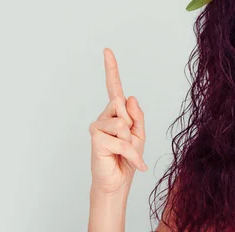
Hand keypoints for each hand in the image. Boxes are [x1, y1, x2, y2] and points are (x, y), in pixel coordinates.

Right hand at [88, 48, 146, 194]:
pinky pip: (121, 139)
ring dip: (131, 143)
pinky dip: (131, 153)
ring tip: (127, 155)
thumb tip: (130, 97)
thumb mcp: (139, 135)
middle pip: (124, 108)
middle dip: (132, 127)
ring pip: (123, 124)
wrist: (118, 183)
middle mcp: (105, 117)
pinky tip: (131, 162)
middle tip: (129, 144)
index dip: (111, 69)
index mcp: (116, 113)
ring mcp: (98, 126)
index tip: (107, 50)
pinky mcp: (96, 138)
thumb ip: (137, 116)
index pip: (114, 88)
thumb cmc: (127, 159)